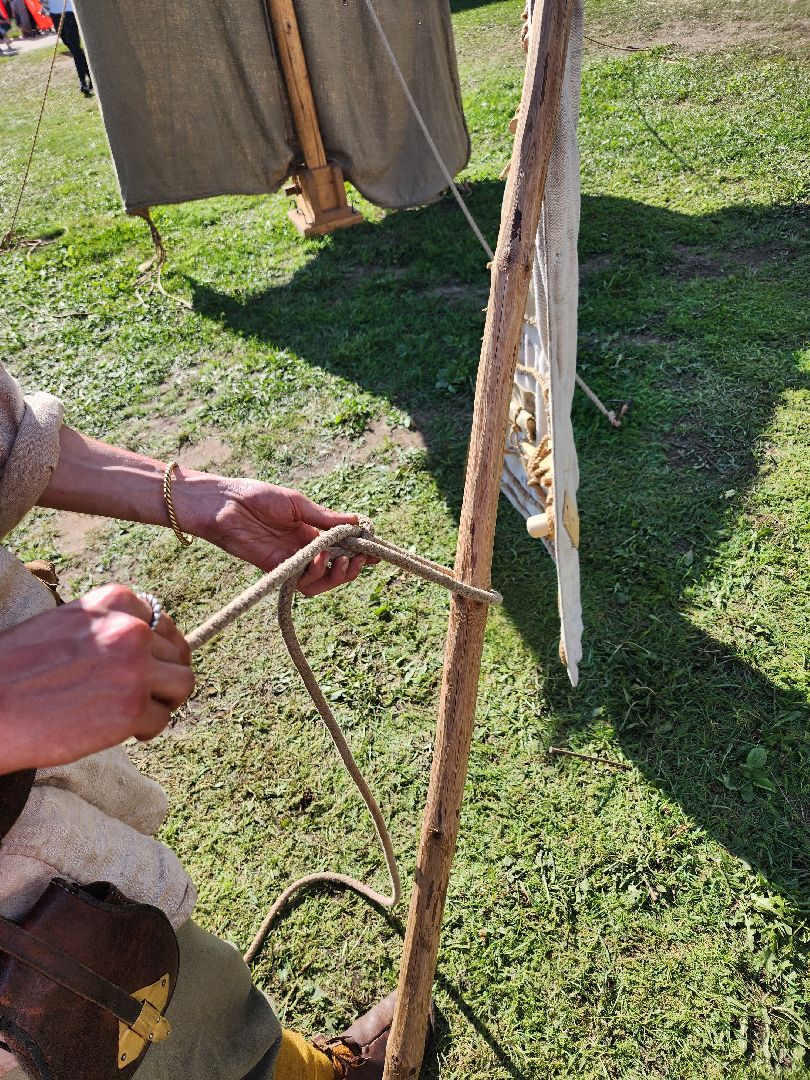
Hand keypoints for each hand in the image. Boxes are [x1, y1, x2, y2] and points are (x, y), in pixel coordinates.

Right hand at [0, 584, 193, 774]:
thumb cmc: (17, 669)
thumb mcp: (68, 625)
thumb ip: (110, 627)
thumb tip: (154, 642)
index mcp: (114, 600)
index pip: (161, 621)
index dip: (157, 648)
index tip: (144, 666)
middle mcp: (130, 628)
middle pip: (175, 654)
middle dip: (160, 677)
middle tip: (136, 696)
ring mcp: (134, 669)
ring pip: (182, 684)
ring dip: (162, 701)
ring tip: (133, 713)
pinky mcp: (132, 708)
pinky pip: (163, 719)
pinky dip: (146, 729)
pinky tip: (119, 732)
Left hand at [178, 476, 376, 596]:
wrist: (224, 503)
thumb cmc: (257, 496)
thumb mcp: (297, 504)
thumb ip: (325, 518)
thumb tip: (356, 522)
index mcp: (310, 531)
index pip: (341, 547)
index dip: (360, 551)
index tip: (376, 549)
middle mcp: (303, 550)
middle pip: (336, 569)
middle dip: (354, 567)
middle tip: (364, 558)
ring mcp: (291, 561)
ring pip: (322, 582)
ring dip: (338, 575)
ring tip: (344, 560)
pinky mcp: (277, 570)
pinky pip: (302, 582)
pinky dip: (316, 574)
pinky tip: (320, 559)